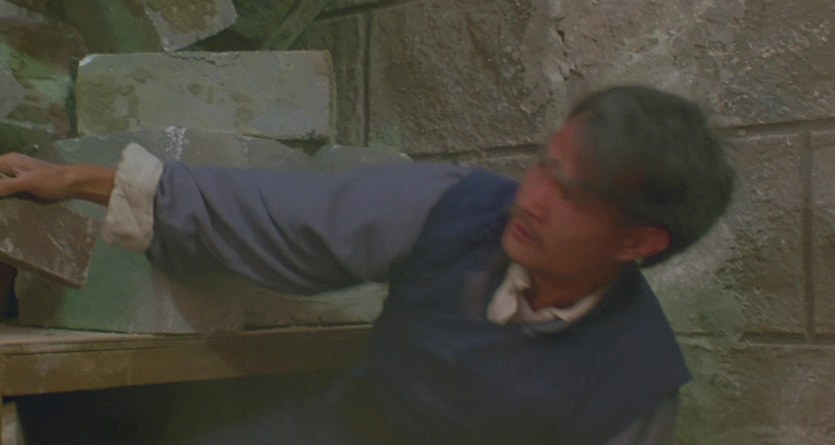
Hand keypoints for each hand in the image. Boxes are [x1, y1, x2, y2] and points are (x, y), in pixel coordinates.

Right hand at [0, 152, 115, 204]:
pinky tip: (5, 204)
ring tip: (3, 205)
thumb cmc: (52, 180)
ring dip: (1, 193)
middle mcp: (10, 166)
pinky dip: (5, 195)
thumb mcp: (27, 182)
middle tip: (1, 202)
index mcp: (8, 161)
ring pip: (1, 183)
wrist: (75, 184)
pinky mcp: (24, 184)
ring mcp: (17, 175)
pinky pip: (8, 189)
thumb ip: (5, 186)